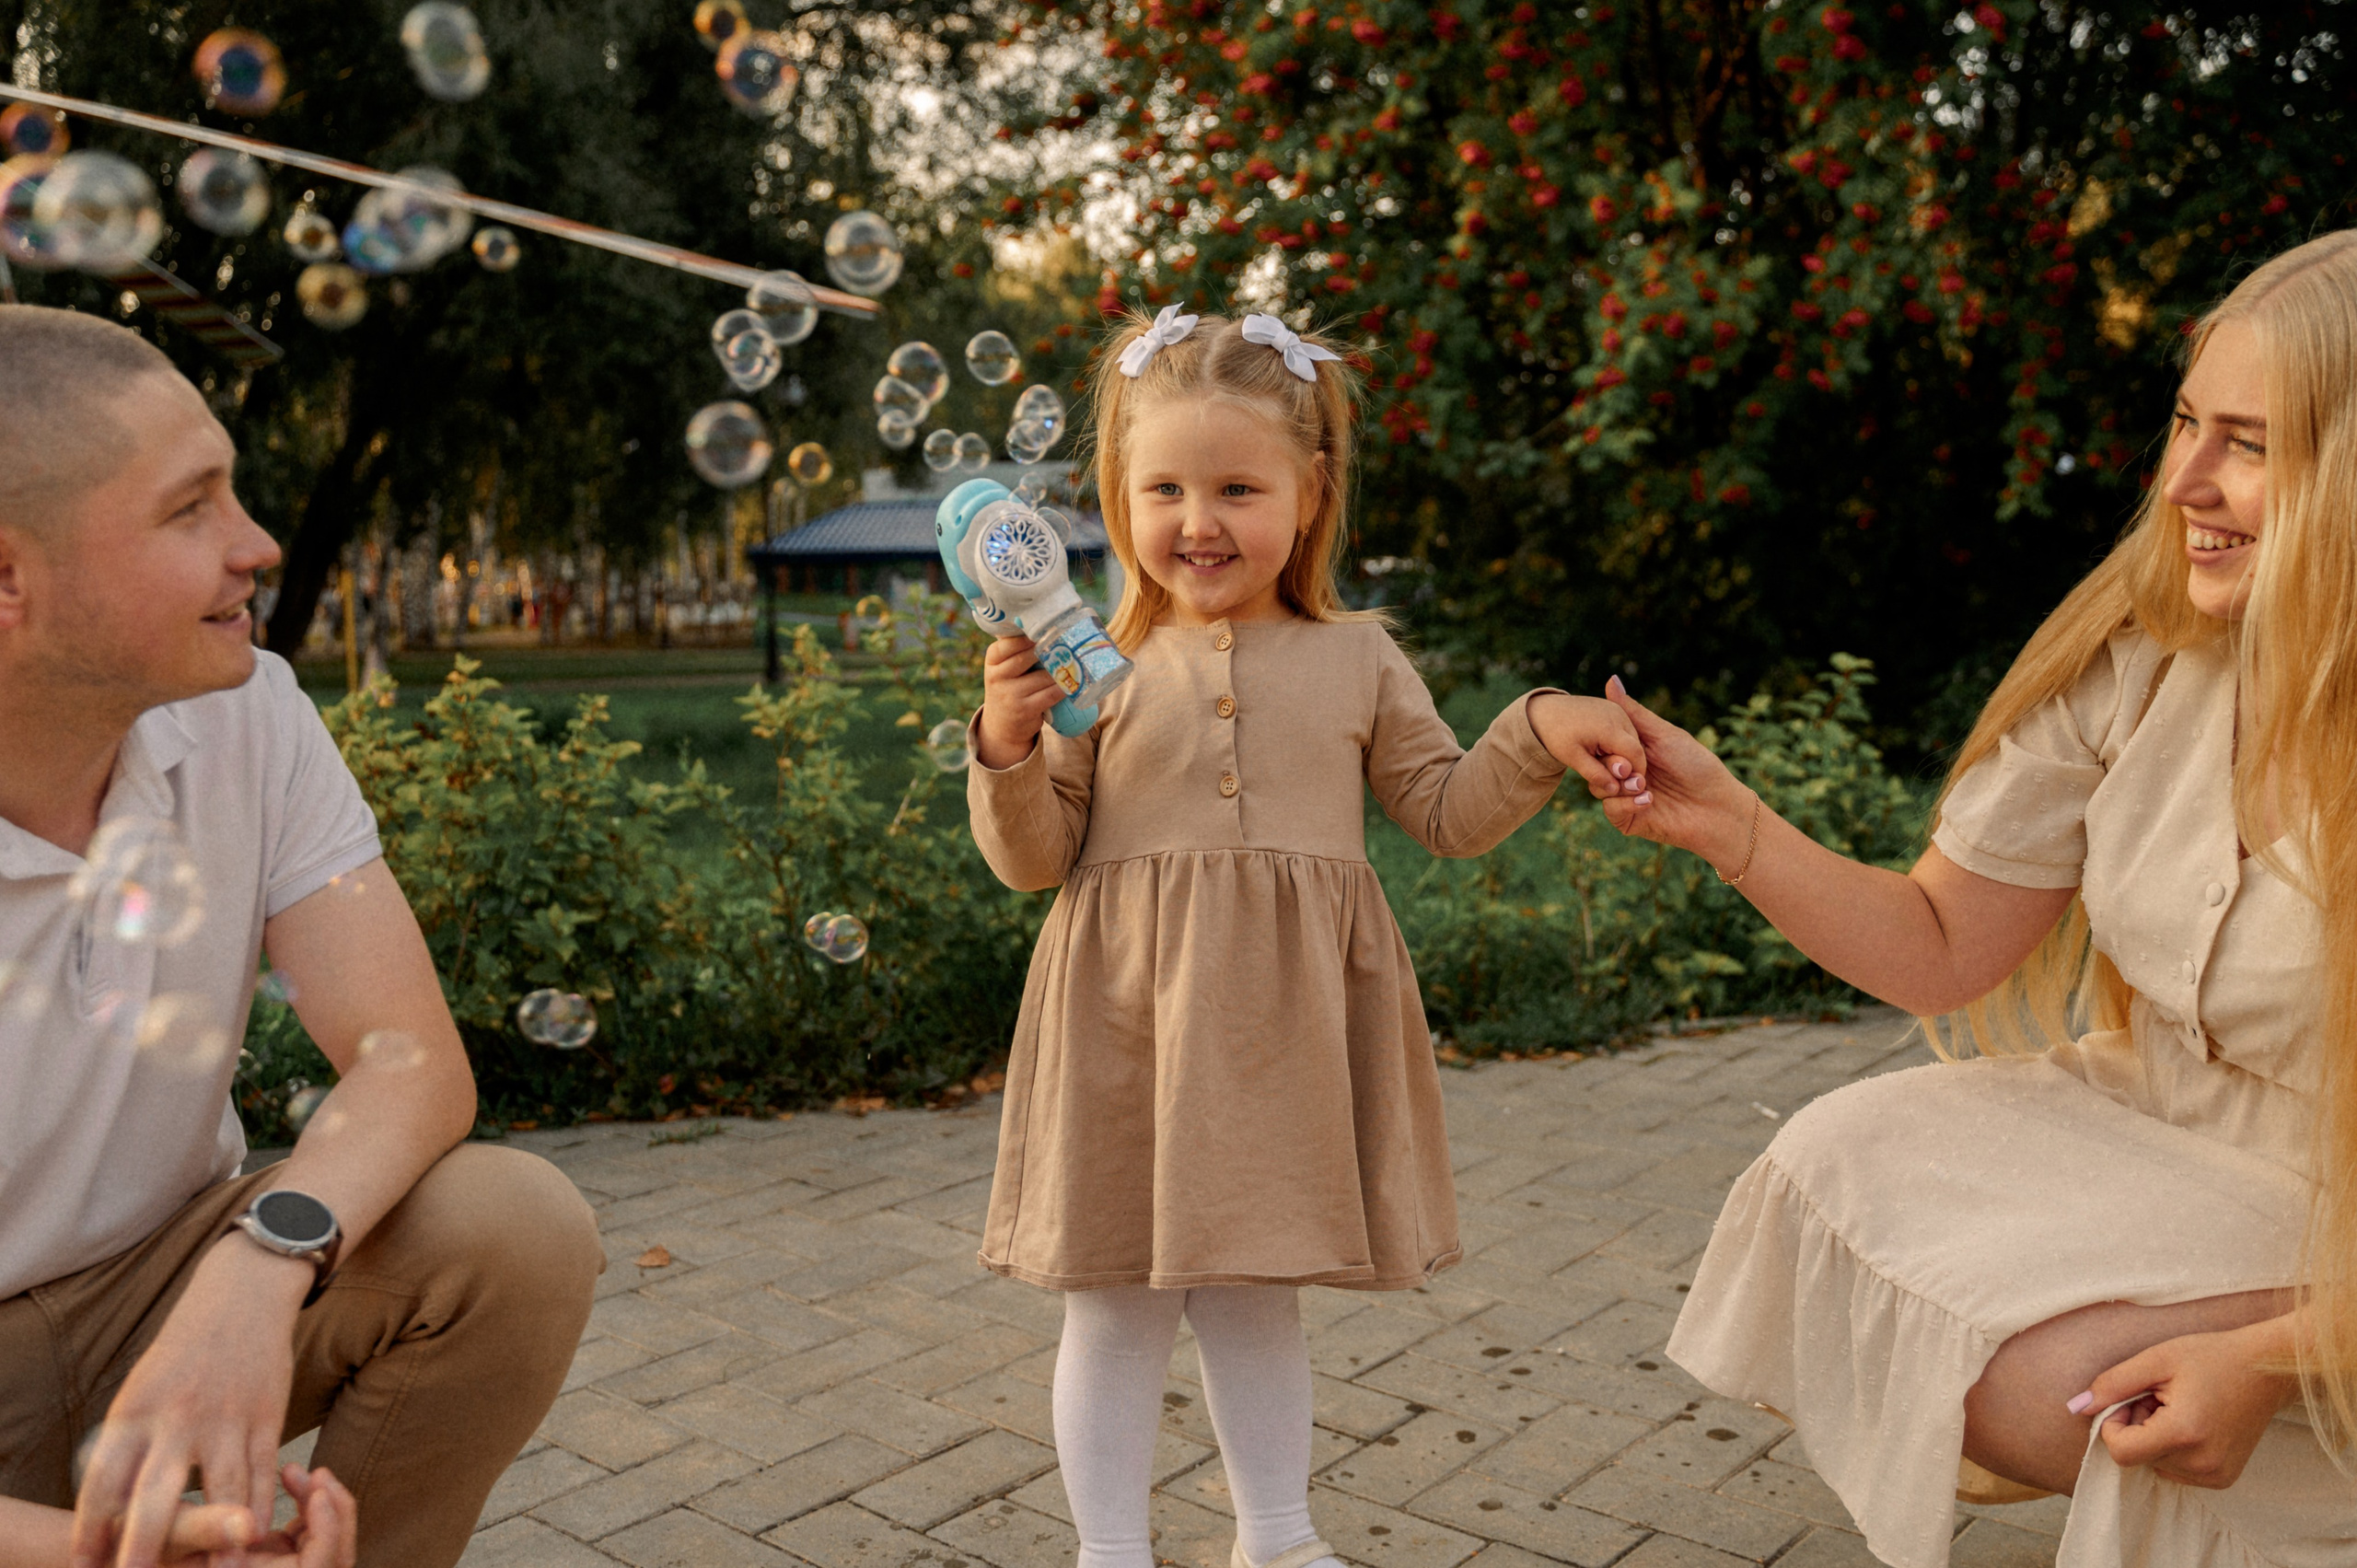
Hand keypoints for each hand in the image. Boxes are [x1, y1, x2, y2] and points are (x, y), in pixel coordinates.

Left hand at [74, 1238, 310, 1567]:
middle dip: (143, 1545)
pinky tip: (254, 1540)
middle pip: (158, 1494)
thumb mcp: (141, 1387)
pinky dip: (259, 1510)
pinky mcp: (267, 1417)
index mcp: (136, 1409)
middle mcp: (178, 1418)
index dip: (91, 1526)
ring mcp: (227, 1419)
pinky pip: (263, 1473)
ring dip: (216, 1543)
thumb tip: (111, 1504)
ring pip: (221, 1492)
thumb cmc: (185, 1348)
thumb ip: (129, 1442)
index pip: (103, 1479)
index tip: (84, 1562)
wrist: (244, 1294)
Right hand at [150, 1468, 351, 1567]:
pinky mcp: (272, 1551)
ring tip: (304, 1471)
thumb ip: (203, 1529)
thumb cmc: (131, 1539)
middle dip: (336, 1517)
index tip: (320, 1493)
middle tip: (319, 1475)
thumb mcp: (162, 1530)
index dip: (327, 1537)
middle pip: (334, 1560)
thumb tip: (251, 1528)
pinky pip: (310, 1531)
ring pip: (327, 1545)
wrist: (125, 1542)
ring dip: (325, 1506)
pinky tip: (289, 1472)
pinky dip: (310, 1503)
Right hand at [976, 635, 1065, 769]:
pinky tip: (1071, 682)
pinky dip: (1063, 687)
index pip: (1009, 643)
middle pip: (1027, 657)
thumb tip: (1048, 627)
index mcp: (992, 660)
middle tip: (1067, 642)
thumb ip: (1018, 651)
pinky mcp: (1024, 710)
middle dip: (1049, 650)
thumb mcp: (1004, 668)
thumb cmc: (1009, 686)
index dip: (1028, 637)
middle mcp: (997, 676)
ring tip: (1074, 661)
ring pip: (1043, 676)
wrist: (1001, 724)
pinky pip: (1050, 694)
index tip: (1047, 629)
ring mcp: (1010, 694)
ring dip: (1060, 669)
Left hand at [1525, 693, 1646, 802]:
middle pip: (1636, 747)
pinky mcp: (1615, 709)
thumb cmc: (1557, 735)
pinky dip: (1620, 743)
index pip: (1635, 754)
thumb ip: (1595, 774)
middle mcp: (1618, 715)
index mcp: (1609, 727)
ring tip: (1604, 762)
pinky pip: (1626, 730)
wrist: (1546, 711)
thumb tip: (1615, 789)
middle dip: (1629, 764)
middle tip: (1612, 777)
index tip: (1624, 785)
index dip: (1634, 772)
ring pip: (1633, 739)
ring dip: (1624, 754)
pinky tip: (1603, 751)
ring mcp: (1617, 709)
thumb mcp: (1573, 758)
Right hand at [1596, 677, 1758, 867]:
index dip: (1602, 741)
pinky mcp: (1629, 820)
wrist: (1718, 809)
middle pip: (1595, 764)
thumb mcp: (1665, 735)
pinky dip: (1625, 804)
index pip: (1602, 742)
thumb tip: (1611, 679)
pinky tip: (1649, 801)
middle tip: (1629, 768)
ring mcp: (1626, 797)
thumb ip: (1634, 713)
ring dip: (1619, 785)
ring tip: (1644, 785)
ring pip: (1598, 787)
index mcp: (1632, 751)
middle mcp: (1626, 773)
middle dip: (1611, 764)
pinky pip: (1610, 811)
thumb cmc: (1698, 767)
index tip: (1613, 741)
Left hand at [2074, 1318, 2300, 1487]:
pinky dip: (2173, 1448)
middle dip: (2137, 1427)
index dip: (2114, 1425)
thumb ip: (2113, 1384)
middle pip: (2137, 1457)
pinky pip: (2176, 1469)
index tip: (2132, 1400)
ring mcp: (2216, 1476)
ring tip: (2180, 1407)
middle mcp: (2202, 1463)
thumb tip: (2077, 1406)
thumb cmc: (2211, 1357)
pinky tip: (2193, 1422)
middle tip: (2161, 1397)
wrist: (2266, 1369)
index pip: (2121, 1452)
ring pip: (2154, 1464)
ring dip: (2155, 1437)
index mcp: (2184, 1433)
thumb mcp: (2156, 1359)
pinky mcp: (2223, 1479)